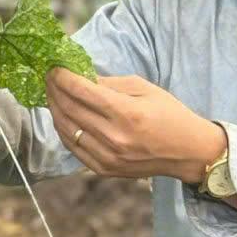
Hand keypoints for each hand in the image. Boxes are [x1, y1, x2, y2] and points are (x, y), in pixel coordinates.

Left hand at [44, 66, 227, 184]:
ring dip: (54, 109)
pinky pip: (73, 148)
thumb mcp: (145, 88)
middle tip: (48, 77)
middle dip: (54, 89)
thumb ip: (110, 83)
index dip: (62, 77)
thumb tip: (80, 76)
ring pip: (66, 129)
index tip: (54, 67)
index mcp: (126, 113)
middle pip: (69, 109)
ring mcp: (107, 156)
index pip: (81, 91)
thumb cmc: (170, 115)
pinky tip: (61, 117)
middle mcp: (114, 137)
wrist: (188, 152)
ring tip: (51, 94)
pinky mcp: (104, 169)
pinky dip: (63, 130)